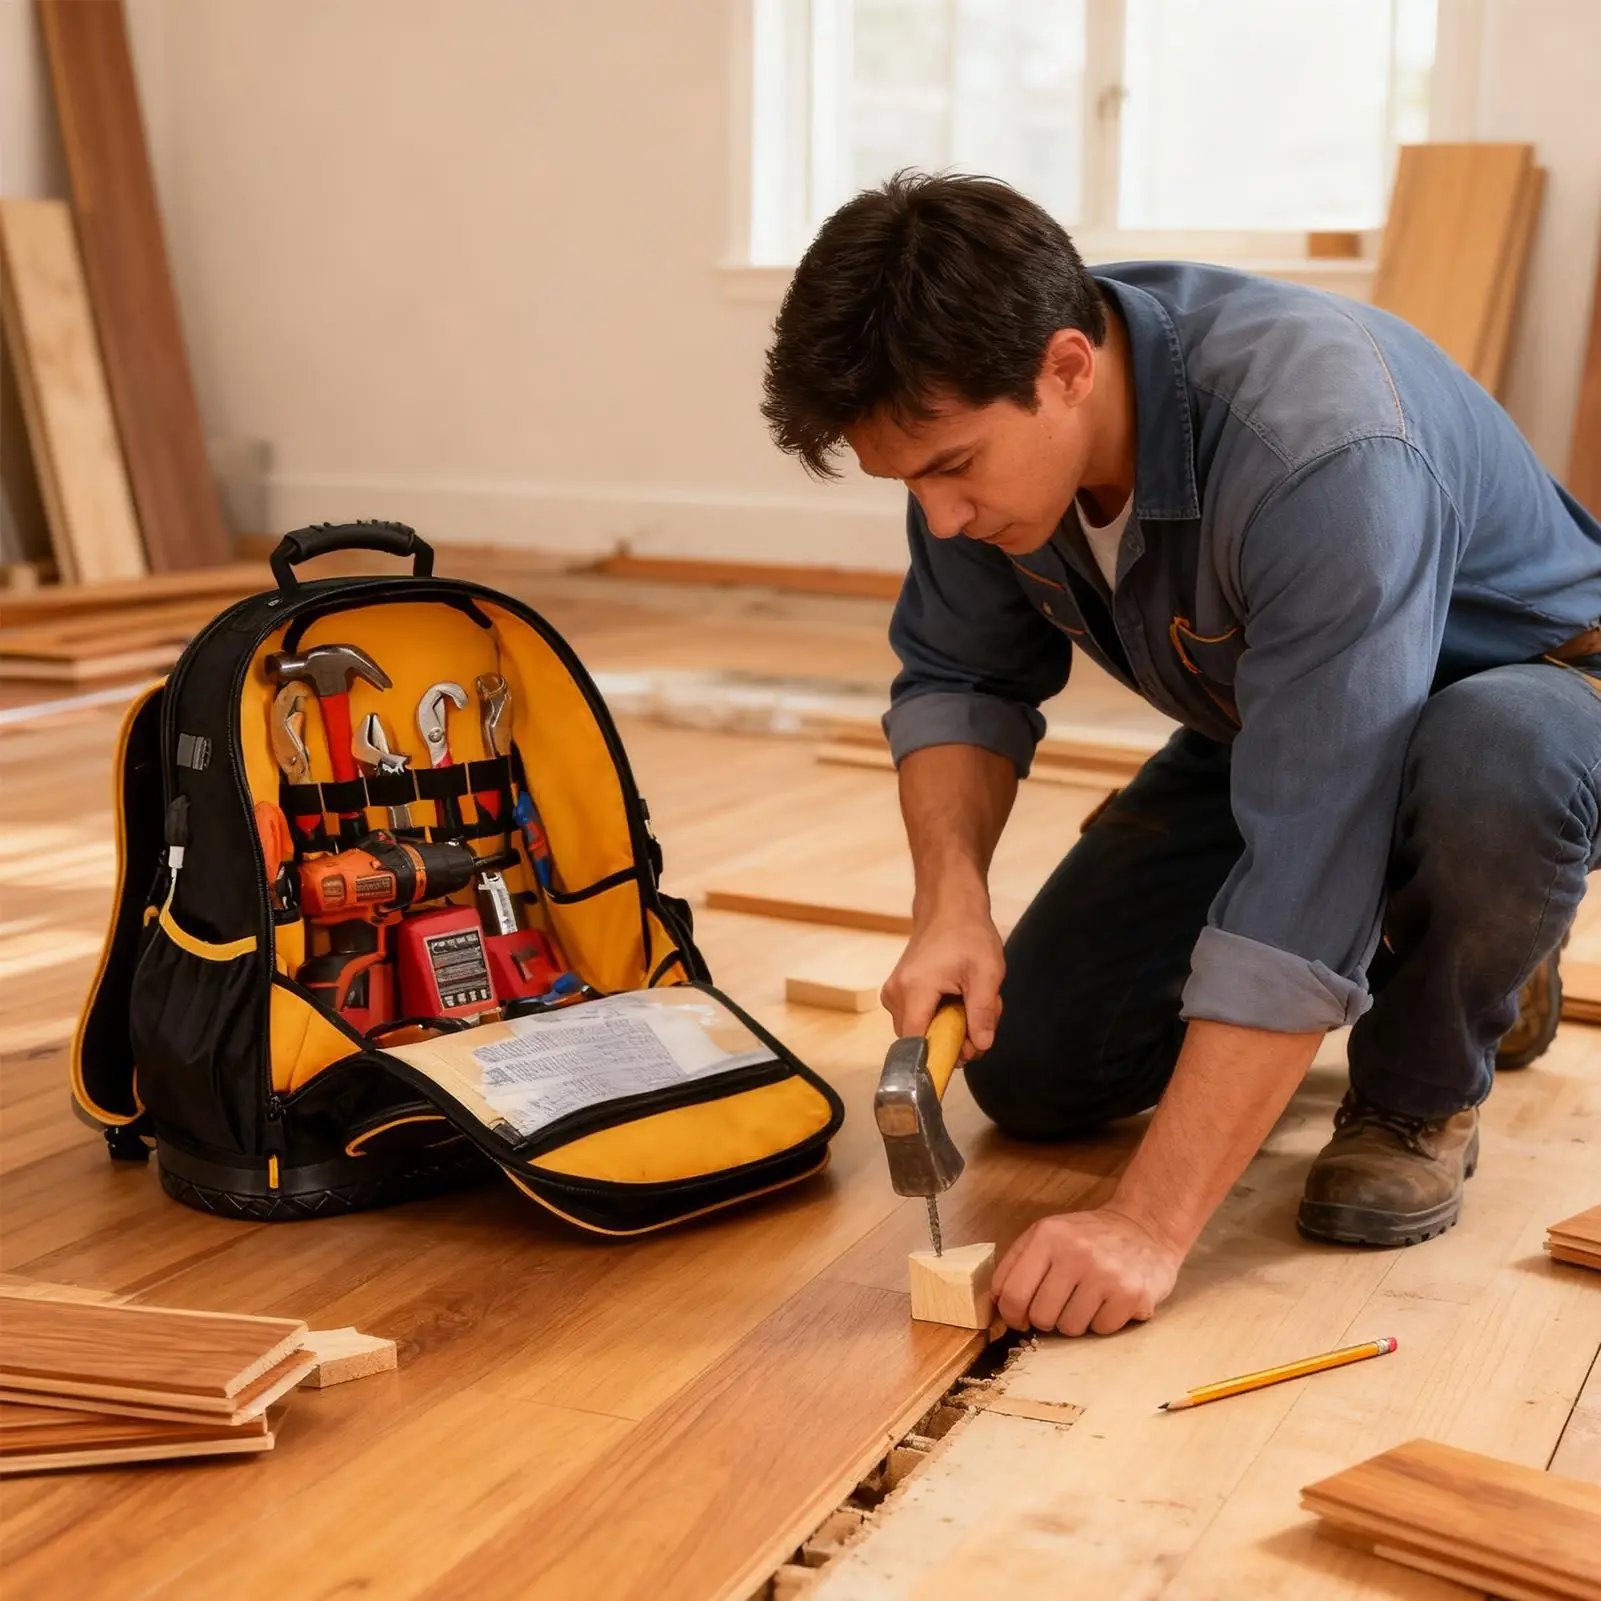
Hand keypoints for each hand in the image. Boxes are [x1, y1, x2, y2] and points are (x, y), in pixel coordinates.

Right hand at [881, 911, 1004, 1060]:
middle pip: (921, 1040)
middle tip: (980, 1018)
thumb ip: (983, 1013)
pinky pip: (918, 1018)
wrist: (949, 906)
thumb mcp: (986, 973)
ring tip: (970, 1001)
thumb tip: (979, 1047)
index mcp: (914, 990)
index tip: (964, 1055)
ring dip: (949, 1026)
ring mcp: (892, 993)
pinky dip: (941, 1015)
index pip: (916, 1045)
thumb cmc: (969, 935)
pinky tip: (958, 997)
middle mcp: (895, 995)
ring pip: (922, 1030)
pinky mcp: (897, 991)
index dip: (938, 1058)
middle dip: (953, 1038)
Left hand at [992, 1207, 1181, 1334]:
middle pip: (1041, 1316)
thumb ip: (1017, 1262)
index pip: (1013, 1293)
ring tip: (1086, 1299)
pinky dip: (1102, 1321)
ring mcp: (1106, 1275)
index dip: (1011, 1314)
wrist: (1145, 1227)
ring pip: (1070, 1328)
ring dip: (1074, 1321)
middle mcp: (1076, 1253)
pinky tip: (1109, 1300)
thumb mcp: (1047, 1233)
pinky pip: (1101, 1329)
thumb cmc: (1089, 1237)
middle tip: (1058, 1306)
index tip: (1019, 1318)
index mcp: (1048, 1236)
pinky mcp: (1132, 1295)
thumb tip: (997, 1303)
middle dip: (1045, 1319)